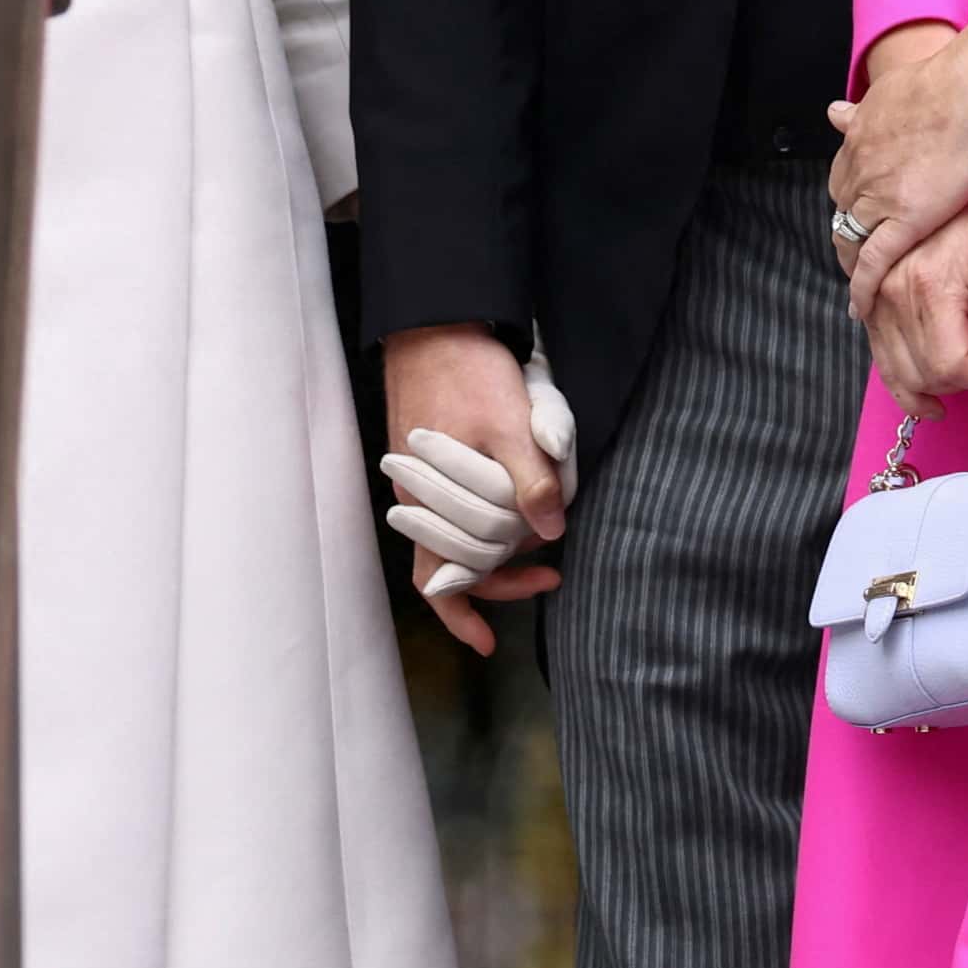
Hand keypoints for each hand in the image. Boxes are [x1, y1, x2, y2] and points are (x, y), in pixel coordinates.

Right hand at [379, 325, 569, 658]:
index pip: (438, 579)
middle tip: (549, 577)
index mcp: (428, 500)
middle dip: (497, 582)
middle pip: (450, 567)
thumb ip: (531, 481)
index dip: (467, 612)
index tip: (490, 643)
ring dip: (493, 555)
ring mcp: (422, 483)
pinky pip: (452, 512)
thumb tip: (550, 534)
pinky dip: (481, 525)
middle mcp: (418, 500)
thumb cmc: (469, 373)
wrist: (437, 323)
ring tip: (539, 547)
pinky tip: (513, 515)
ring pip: (452, 540)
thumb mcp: (510, 425)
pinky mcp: (432, 464)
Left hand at [826, 22, 967, 307]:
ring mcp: (878, 196)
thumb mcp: (889, 89)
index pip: (843, 182)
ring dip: (852, 266)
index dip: (851, 204)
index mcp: (858, 141)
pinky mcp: (904, 219)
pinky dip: (864, 286)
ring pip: (853, 241)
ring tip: (858, 288)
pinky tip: (862, 306)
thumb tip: (835, 111)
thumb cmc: (946, 80)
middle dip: (848, 236)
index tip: (857, 219)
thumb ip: (863, 109)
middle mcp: (859, 170)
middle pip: (844, 214)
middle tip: (856, 259)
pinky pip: (874, 261)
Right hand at [865, 194, 967, 401]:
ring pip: (896, 371)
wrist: (924, 172)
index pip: (950, 365)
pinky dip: (898, 379)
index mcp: (929, 289)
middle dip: (959, 381)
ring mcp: (877, 303)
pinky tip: (919, 389)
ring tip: (955, 387)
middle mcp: (894, 301)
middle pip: (923, 374)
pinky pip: (878, 354)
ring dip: (927, 389)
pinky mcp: (870, 302)